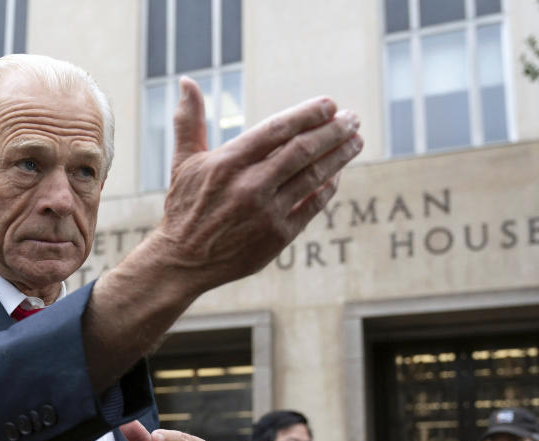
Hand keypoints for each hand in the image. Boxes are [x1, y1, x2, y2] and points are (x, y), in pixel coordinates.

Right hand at [150, 77, 362, 293]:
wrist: (183, 262)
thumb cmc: (184, 207)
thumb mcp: (183, 162)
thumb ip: (189, 120)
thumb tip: (186, 81)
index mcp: (227, 163)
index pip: (277, 129)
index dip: (308, 113)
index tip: (329, 103)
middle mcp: (249, 186)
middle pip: (303, 150)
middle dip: (334, 131)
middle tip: (352, 118)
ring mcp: (266, 213)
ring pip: (313, 177)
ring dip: (340, 156)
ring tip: (355, 140)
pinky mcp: (278, 236)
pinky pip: (312, 206)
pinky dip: (328, 187)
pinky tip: (337, 174)